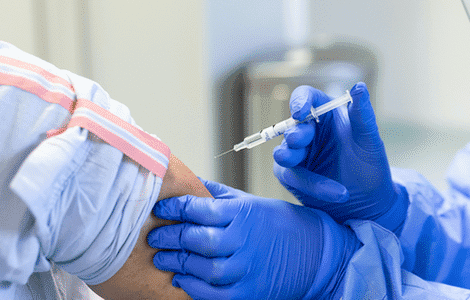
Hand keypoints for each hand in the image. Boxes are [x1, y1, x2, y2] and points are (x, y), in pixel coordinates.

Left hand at [148, 180, 357, 299]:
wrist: (315, 253)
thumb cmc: (280, 225)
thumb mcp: (251, 202)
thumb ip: (218, 195)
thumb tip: (189, 181)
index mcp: (244, 213)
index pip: (199, 208)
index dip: (174, 209)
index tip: (160, 210)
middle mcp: (245, 239)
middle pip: (198, 239)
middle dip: (171, 238)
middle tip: (154, 237)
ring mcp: (248, 268)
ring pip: (204, 268)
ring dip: (178, 264)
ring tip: (162, 259)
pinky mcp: (249, 292)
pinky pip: (214, 293)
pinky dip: (193, 287)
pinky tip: (181, 279)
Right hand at [273, 82, 407, 231]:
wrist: (370, 201)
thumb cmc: (371, 165)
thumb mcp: (369, 139)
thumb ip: (362, 114)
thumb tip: (359, 86)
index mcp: (326, 113)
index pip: (306, 97)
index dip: (299, 101)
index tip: (300, 112)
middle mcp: (309, 131)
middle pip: (291, 125)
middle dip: (295, 134)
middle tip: (298, 141)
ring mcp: (298, 154)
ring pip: (284, 152)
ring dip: (290, 157)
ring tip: (297, 161)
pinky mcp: (293, 176)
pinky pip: (292, 177)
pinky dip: (312, 185)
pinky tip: (337, 193)